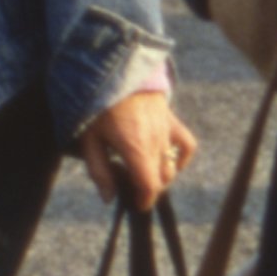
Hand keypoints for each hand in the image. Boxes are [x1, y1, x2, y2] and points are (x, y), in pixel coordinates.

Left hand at [76, 86, 198, 209]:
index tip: (136, 204)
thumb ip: (99, 171)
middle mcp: (156, 142)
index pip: (150, 186)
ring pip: (171, 166)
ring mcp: (166, 131)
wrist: (116, 71)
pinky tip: (169, 161)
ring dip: (159, 175)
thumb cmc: (98, 106)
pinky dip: (181, 157)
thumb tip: (109, 197)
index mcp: (135, 148)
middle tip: (131, 186)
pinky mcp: (172, 120)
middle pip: (161, 179)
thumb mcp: (90, 140)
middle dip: (148, 189)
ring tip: (142, 173)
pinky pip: (186, 145)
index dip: (145, 200)